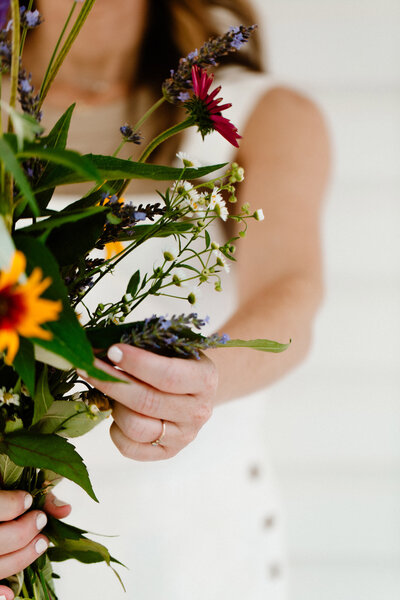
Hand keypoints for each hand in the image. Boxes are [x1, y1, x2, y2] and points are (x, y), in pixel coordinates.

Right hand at [0, 491, 70, 598]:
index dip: (15, 504)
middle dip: (24, 531)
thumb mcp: (14, 485)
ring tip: (42, 542)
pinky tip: (11, 593)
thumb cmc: (3, 490)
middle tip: (40, 520)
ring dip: (22, 557)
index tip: (28, 499)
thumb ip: (40, 495)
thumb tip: (66, 510)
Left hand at [79, 345, 217, 460]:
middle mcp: (198, 411)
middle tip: (89, 366)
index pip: (168, 375)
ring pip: (136, 427)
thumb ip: (146, 346)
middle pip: (147, 402)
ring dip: (115, 405)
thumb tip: (102, 347)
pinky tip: (117, 411)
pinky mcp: (167, 453)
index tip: (112, 350)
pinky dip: (115, 430)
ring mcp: (184, 436)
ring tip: (110, 390)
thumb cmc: (178, 362)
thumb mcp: (172, 347)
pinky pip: (130, 448)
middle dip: (113, 382)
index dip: (137, 363)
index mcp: (205, 379)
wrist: (195, 391)